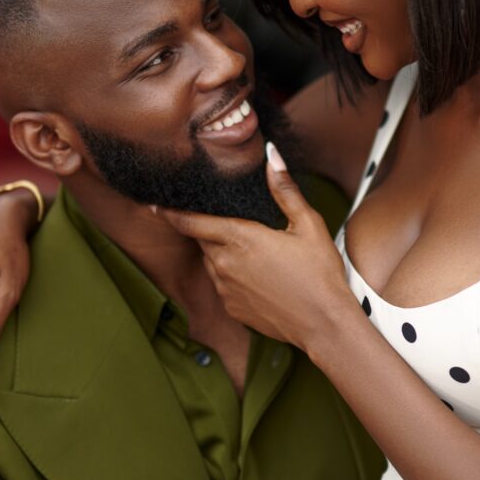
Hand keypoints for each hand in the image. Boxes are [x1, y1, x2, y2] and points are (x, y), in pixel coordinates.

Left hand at [158, 145, 355, 350]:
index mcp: (240, 238)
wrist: (325, 325)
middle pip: (204, 241)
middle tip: (236, 228)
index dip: (170, 213)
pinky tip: (262, 279)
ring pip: (214, 264)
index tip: (154, 205)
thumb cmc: (319, 273)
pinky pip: (224, 286)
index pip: (192, 222)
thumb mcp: (308, 224)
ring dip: (225, 255)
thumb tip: (271, 154)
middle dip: (212, 232)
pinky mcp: (233, 309)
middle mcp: (225, 265)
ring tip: (257, 256)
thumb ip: (284, 189)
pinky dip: (235, 279)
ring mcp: (226, 290)